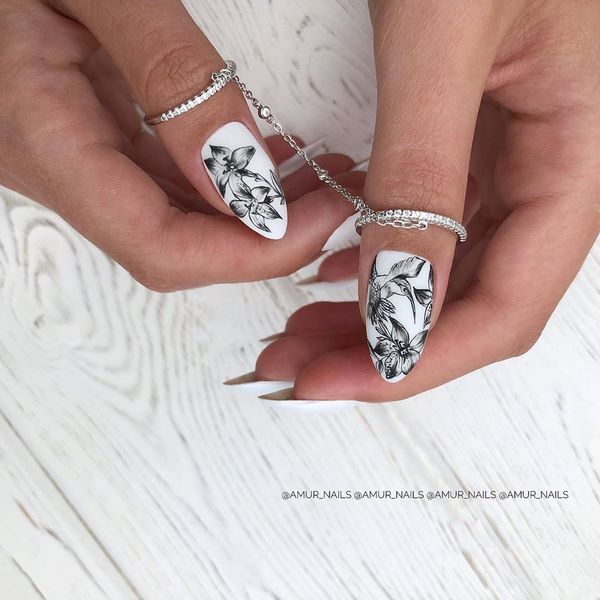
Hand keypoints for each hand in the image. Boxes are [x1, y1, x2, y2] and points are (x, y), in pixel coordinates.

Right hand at [0, 0, 356, 289]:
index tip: (319, 219)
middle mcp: (64, 171)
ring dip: (260, 212)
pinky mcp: (101, 141)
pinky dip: (234, 180)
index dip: (248, 253)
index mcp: (49, 143)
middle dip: (268, 239)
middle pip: (180, 249)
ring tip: (325, 179)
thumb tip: (242, 173)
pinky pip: (176, 182)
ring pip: (185, 221)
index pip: (161, 248)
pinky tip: (277, 159)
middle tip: (338, 200)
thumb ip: (170, 71)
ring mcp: (82, 160)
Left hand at [253, 0, 599, 401]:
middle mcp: (551, 170)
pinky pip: (431, 227)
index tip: (336, 384)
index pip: (502, 308)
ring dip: (369, 315)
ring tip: (297, 334)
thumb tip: (396, 301)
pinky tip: (332, 274)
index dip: (415, 361)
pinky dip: (377, 263)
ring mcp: (512, 159)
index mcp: (578, 156)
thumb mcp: (446, 39)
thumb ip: (423, 176)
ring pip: (444, 274)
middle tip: (298, 367)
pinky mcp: (473, 139)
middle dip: (380, 351)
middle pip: (468, 305)